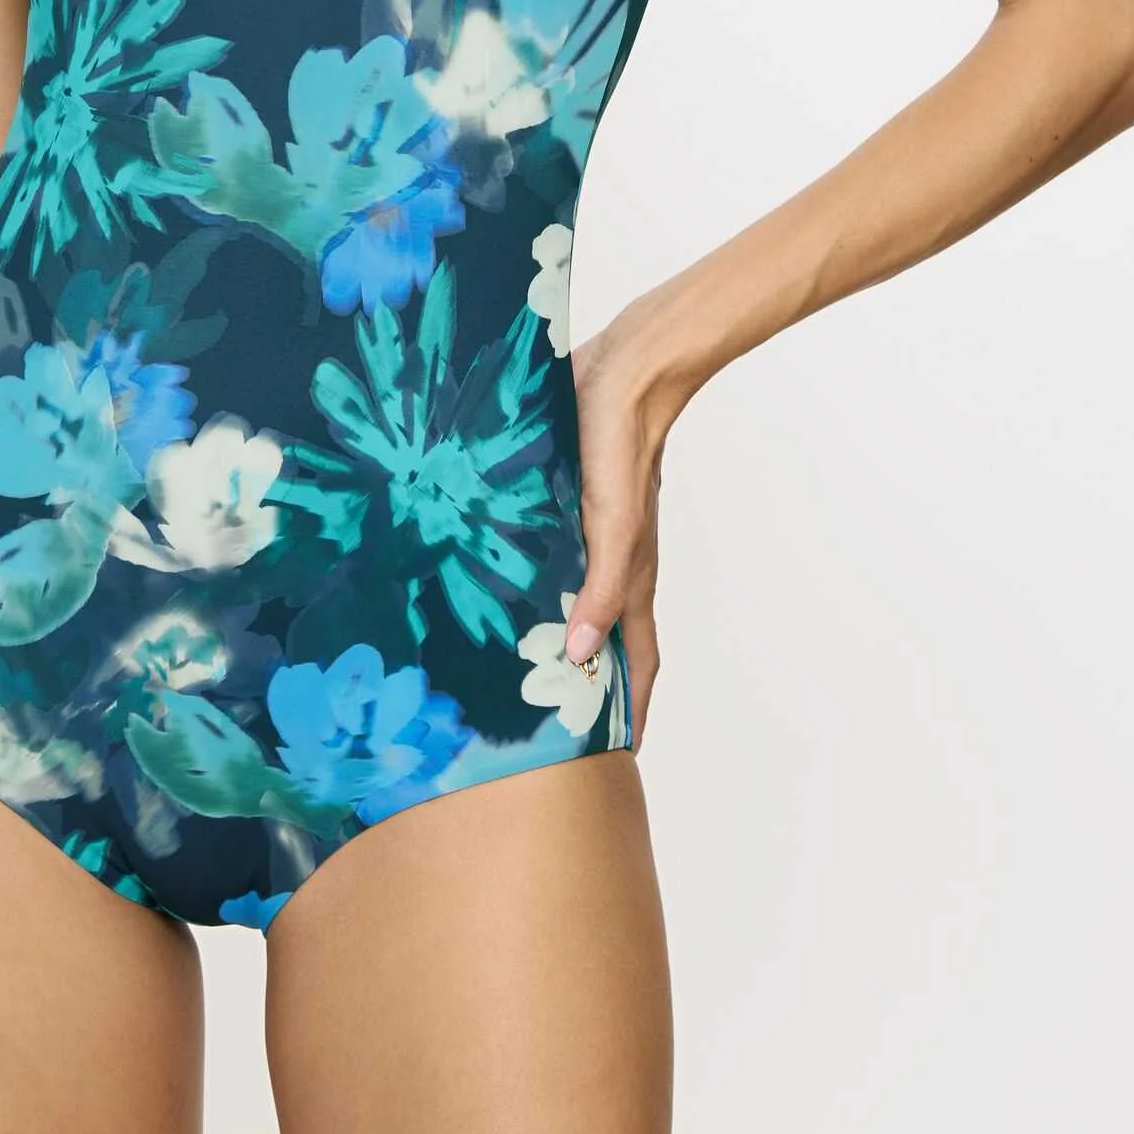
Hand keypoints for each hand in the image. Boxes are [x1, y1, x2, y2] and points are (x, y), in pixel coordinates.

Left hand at [560, 304, 695, 751]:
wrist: (624, 373)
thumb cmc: (622, 447)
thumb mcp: (610, 525)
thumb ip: (597, 591)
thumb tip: (580, 659)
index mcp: (628, 578)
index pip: (635, 664)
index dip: (628, 712)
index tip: (612, 760)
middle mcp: (610, 564)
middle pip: (602, 642)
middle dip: (586, 688)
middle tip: (549, 727)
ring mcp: (589, 535)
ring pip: (574, 602)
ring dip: (554, 638)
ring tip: (516, 672)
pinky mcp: (565, 504)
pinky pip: (552, 560)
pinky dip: (534, 587)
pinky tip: (498, 590)